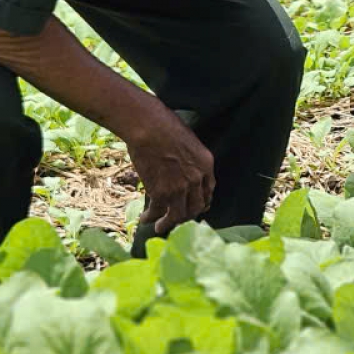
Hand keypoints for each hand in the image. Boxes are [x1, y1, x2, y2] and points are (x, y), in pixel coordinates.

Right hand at [124, 106, 215, 235]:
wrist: (149, 127)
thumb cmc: (165, 126)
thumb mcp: (190, 142)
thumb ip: (190, 159)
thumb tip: (182, 168)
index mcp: (206, 165)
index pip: (208, 191)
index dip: (202, 202)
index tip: (196, 208)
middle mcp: (196, 180)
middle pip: (195, 207)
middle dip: (186, 216)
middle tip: (178, 220)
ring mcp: (179, 188)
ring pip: (178, 215)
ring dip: (169, 224)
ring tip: (160, 227)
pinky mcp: (161, 193)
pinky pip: (158, 212)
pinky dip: (150, 218)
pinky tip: (145, 218)